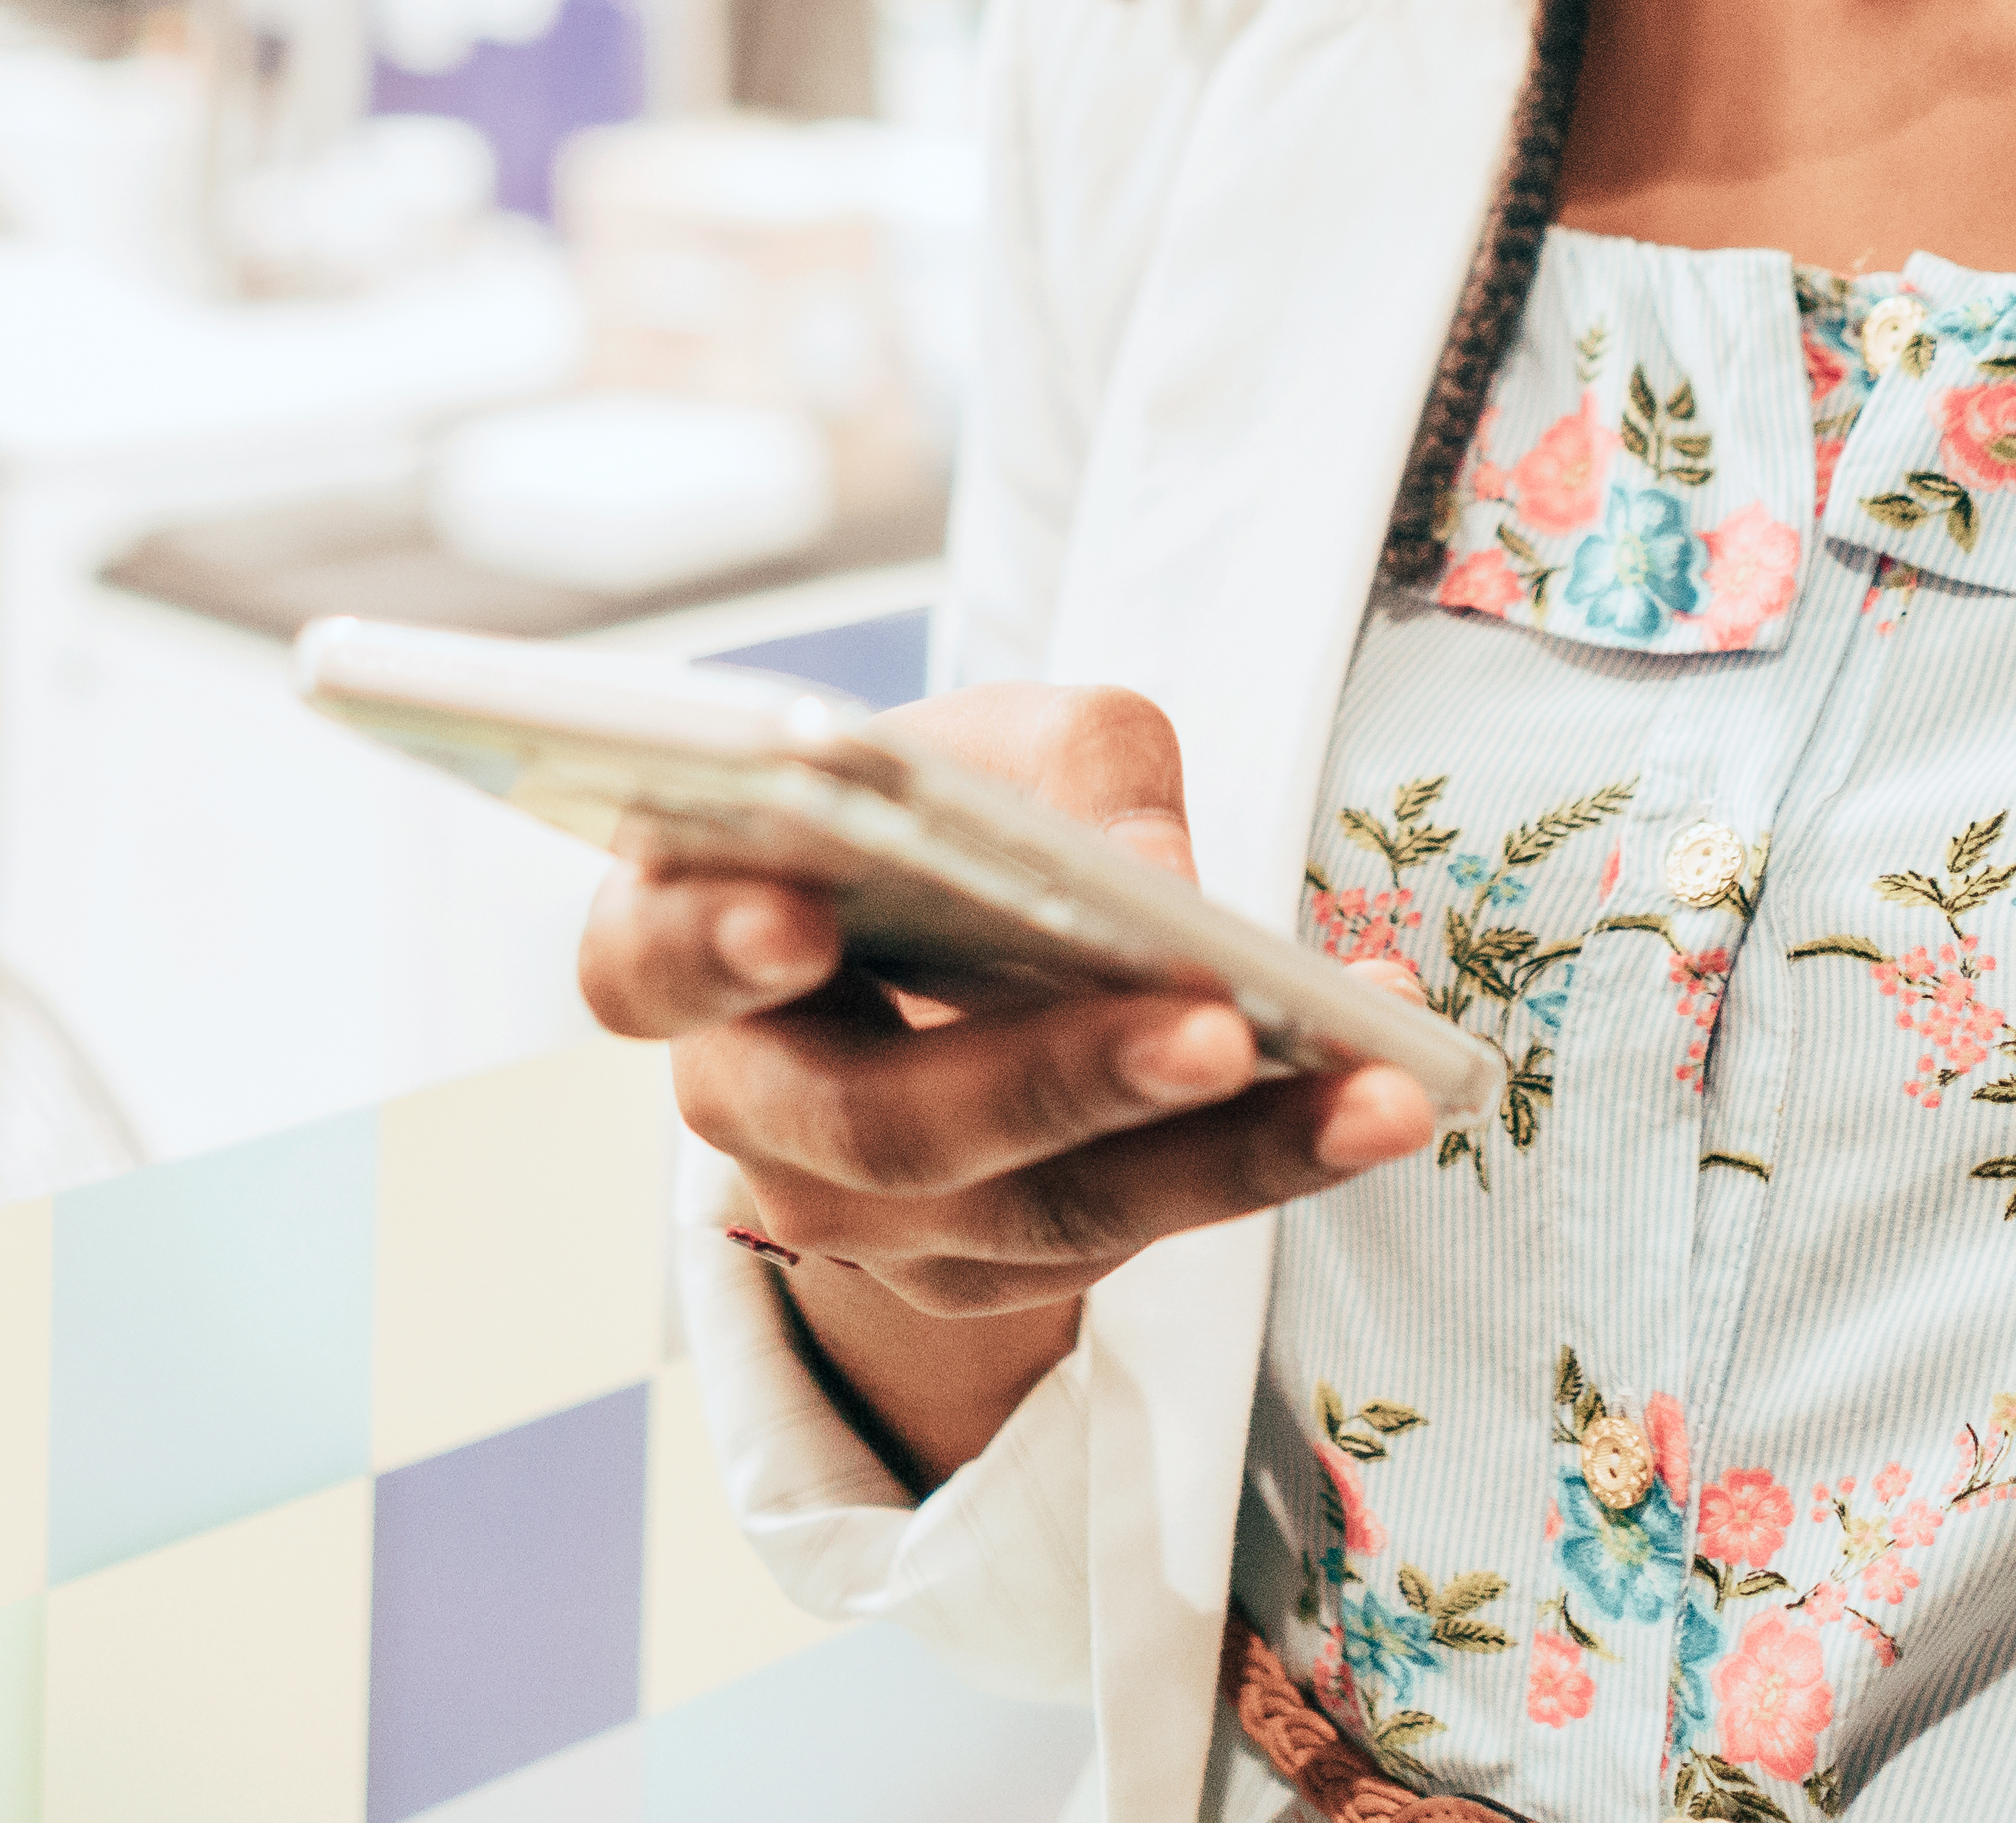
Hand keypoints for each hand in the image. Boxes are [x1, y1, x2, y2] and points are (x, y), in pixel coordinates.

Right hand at [578, 680, 1438, 1481]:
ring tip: (1367, 1088)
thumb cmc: (947, 809)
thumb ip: (1066, 766)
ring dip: (1214, 1155)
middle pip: (875, 1127)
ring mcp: (858, 1220)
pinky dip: (1257, 1168)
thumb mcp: (1000, 738)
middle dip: (1055, 1075)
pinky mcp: (982, 1276)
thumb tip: (1158, 871)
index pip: (645, 963)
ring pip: (1028, 1213)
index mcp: (675, 937)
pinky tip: (1370, 1102)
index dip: (709, 948)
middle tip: (1210, 1023)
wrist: (955, 940)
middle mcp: (745, 1103)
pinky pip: (1122, 1243)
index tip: (800, 921)